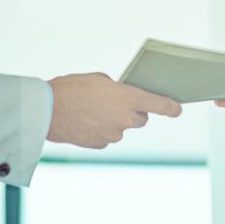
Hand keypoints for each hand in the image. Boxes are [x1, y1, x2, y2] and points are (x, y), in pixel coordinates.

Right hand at [46, 73, 181, 148]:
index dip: (171, 107)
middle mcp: (126, 118)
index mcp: (128, 98)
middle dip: (133, 112)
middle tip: (114, 103)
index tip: (177, 109)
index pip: (160, 105)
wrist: (47, 111)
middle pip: (140, 118)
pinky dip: (100, 129)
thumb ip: (117, 89)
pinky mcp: (102, 144)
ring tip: (91, 111)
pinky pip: (107, 136)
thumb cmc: (71, 89)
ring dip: (113, 121)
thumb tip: (123, 98)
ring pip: (121, 128)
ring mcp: (114, 134)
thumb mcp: (99, 79)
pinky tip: (85, 121)